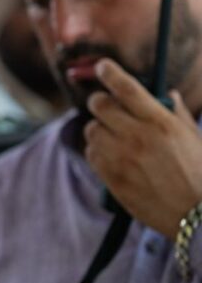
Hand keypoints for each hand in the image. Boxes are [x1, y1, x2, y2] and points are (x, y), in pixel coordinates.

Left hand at [85, 59, 201, 238]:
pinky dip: (97, 151)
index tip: (102, 66)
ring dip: (99, 128)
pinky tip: (112, 156)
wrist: (198, 216)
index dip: (110, 72)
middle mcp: (138, 136)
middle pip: (99, 104)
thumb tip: (167, 94)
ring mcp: (122, 158)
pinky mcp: (112, 177)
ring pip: (91, 129)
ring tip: (114, 136)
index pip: (126, 88)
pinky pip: (91, 153)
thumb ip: (176, 114)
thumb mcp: (194, 138)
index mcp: (161, 122)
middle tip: (106, 106)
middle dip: (100, 101)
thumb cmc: (199, 173)